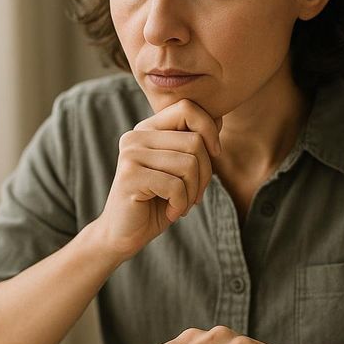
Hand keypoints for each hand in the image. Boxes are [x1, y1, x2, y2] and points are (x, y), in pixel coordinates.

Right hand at [92, 99, 221, 261]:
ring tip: (181, 204)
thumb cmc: (157, 202)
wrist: (124, 235)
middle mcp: (136, 136)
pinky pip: (175, 186)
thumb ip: (194, 143)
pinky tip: (171, 212)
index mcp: (148, 129)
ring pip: (188, 164)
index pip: (187, 108)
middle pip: (194, 141)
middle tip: (194, 195)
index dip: (208, 129)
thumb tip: (220, 116)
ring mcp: (130, 154)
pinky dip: (180, 204)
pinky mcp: (130, 176)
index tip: (214, 155)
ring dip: (193, 192)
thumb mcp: (180, 169)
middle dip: (205, 174)